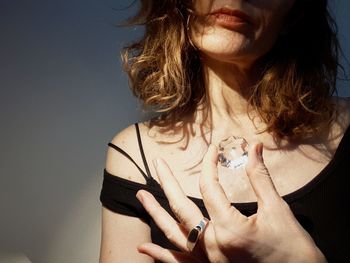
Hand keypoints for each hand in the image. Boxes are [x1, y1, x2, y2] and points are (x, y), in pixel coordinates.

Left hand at [136, 143, 326, 262]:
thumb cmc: (293, 249)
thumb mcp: (278, 210)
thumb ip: (260, 178)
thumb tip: (254, 148)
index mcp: (230, 229)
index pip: (210, 188)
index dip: (210, 165)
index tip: (213, 150)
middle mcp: (213, 246)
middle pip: (182, 209)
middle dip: (167, 183)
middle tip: (157, 165)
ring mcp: (208, 262)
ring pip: (174, 235)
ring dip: (156, 214)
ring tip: (141, 196)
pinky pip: (179, 262)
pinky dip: (161, 254)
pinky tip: (144, 247)